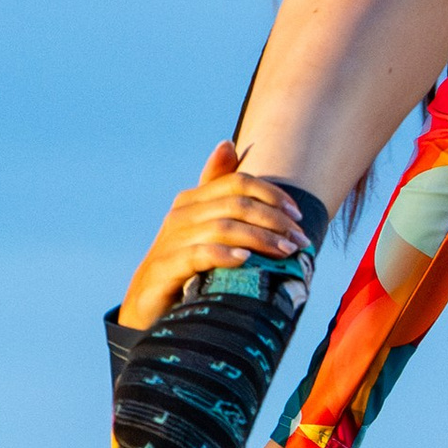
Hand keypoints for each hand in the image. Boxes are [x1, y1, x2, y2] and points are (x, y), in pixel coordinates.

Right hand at [116, 140, 307, 331]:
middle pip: (236, 204)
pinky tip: (246, 261)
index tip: (299, 215)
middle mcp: (180, 215)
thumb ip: (217, 188)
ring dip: (260, 239)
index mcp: (192, 200)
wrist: (148, 304)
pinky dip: (224, 255)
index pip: (237, 182)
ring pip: (223, 229)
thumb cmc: (183, 263)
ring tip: (285, 252)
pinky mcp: (164, 268)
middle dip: (274, 220)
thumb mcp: (202, 225)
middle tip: (300, 240)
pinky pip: (198, 255)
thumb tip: (228, 143)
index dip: (272, 194)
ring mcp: (170, 241)